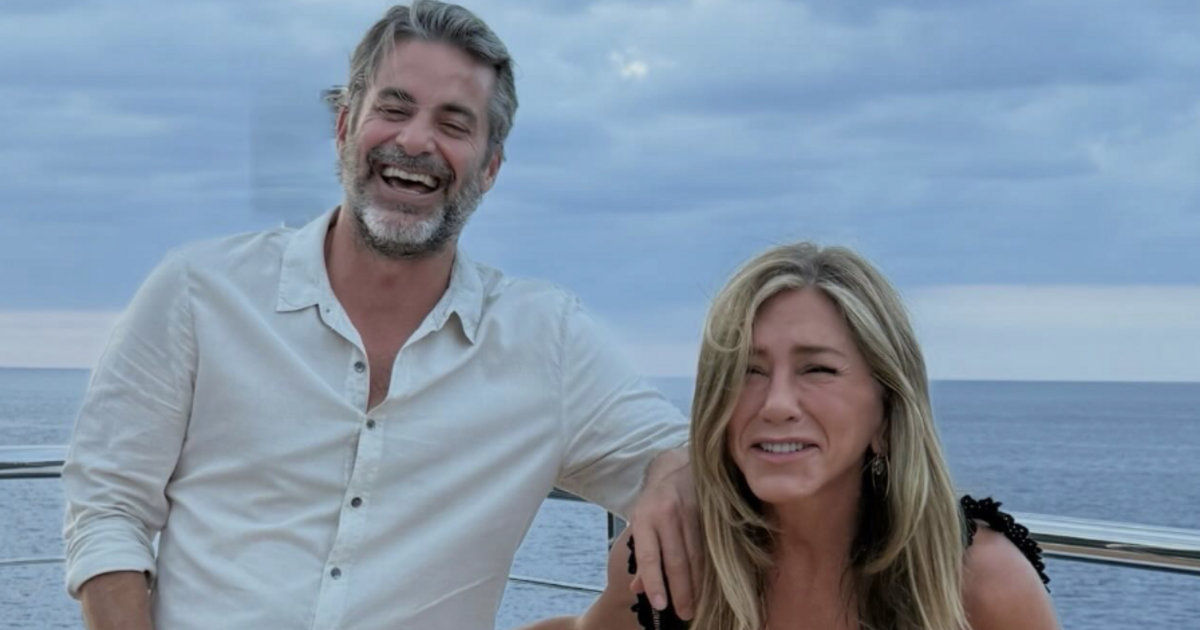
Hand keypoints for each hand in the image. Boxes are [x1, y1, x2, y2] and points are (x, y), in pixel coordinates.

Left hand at [626, 446, 700, 619]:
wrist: (678, 466)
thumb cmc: (655, 501)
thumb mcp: (640, 521)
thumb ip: (641, 555)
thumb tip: (637, 588)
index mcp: (644, 518)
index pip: (649, 556)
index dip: (654, 581)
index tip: (660, 605)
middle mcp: (666, 515)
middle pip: (676, 560)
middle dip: (681, 590)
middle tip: (684, 613)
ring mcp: (689, 513)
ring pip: (696, 555)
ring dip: (697, 584)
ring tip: (696, 604)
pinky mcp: (707, 513)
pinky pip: (709, 546)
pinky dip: (709, 568)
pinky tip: (710, 584)